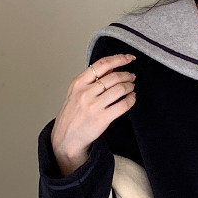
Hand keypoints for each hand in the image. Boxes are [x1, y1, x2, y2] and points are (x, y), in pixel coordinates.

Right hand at [51, 51, 135, 174]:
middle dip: (127, 75)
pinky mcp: (102, 118)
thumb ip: (91, 79)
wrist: (65, 138)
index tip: (128, 58)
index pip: (102, 64)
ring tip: (131, 87)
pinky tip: (132, 98)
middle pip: (114, 76)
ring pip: (120, 89)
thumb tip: (111, 66)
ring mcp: (94, 106)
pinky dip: (131, 99)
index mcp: (78, 83)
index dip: (119, 58)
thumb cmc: (71, 115)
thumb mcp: (75, 92)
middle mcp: (85, 93)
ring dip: (130, 86)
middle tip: (132, 77)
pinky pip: (123, 105)